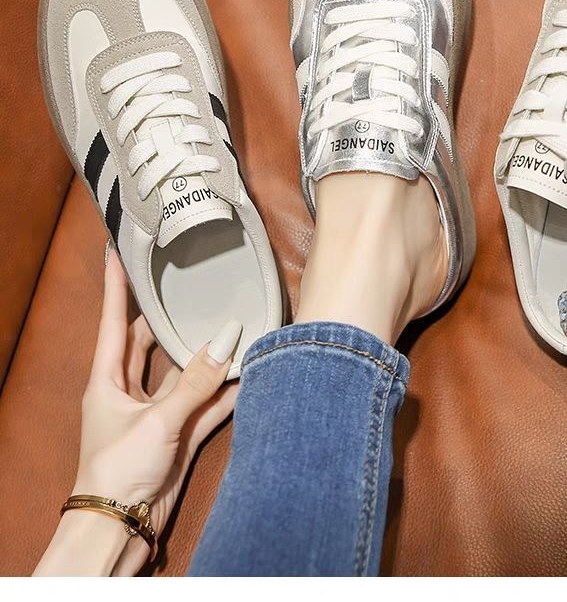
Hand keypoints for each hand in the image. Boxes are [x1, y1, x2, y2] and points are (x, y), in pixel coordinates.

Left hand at [35, 248, 239, 574]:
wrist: (119, 527)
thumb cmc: (117, 470)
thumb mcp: (156, 419)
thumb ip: (195, 380)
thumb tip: (227, 338)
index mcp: (107, 379)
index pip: (112, 319)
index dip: (115, 285)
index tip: (118, 251)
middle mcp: (130, 390)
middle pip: (150, 341)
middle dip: (170, 316)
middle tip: (189, 283)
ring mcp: (156, 412)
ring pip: (185, 372)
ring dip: (207, 356)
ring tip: (232, 325)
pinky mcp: (178, 434)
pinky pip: (206, 404)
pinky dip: (226, 392)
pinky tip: (248, 375)